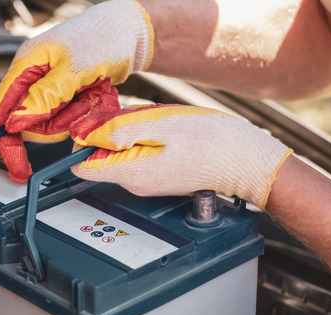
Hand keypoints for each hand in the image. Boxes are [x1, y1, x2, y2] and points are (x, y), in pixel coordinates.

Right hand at [0, 0, 153, 182]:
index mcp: (26, 64)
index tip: (18, 165)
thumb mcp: (74, 67)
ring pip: (52, 124)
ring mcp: (50, 88)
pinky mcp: (66, 95)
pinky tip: (96, 94)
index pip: (2, 109)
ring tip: (92, 94)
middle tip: (80, 105)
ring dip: (75, 116)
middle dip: (56, 123)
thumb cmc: (103, 36)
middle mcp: (34, 78)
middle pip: (30, 123)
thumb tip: (16, 121)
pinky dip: (85, 112)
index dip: (7, 140)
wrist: (131, 31)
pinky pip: (69, 118)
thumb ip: (44, 96)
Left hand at [69, 104, 292, 208]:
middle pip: (103, 154)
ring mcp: (148, 181)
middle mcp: (135, 183)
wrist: (248, 161)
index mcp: (131, 173)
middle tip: (139, 115)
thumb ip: (120, 130)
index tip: (97, 121)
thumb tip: (87, 134)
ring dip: (133, 131)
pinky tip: (169, 130)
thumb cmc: (213, 142)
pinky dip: (147, 137)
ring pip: (123, 151)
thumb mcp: (162, 125)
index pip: (82, 165)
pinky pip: (141, 152)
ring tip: (161, 123)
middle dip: (112, 130)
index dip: (83, 140)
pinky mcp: (161, 175)